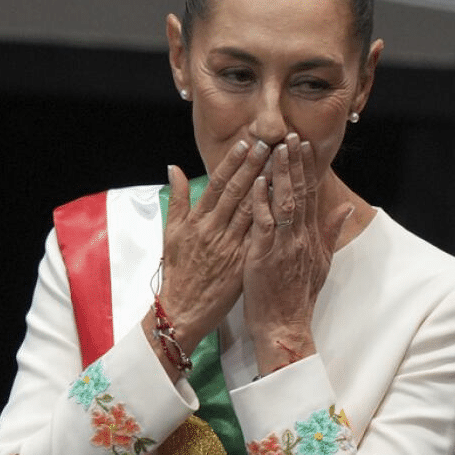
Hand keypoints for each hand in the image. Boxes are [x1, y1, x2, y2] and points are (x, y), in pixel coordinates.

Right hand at [158, 139, 270, 354]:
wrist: (182, 310)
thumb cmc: (178, 271)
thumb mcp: (170, 233)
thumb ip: (177, 199)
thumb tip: (174, 167)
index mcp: (197, 221)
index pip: (218, 185)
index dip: (233, 163)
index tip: (246, 144)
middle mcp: (213, 230)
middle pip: (238, 193)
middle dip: (254, 167)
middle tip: (270, 145)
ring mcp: (229, 247)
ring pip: (252, 211)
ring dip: (267, 187)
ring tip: (281, 167)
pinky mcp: (241, 264)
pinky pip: (259, 238)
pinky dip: (271, 220)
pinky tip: (284, 205)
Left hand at [243, 133, 351, 373]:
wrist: (286, 325)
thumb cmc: (298, 297)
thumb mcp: (322, 263)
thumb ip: (331, 232)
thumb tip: (347, 207)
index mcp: (311, 237)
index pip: (311, 195)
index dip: (307, 168)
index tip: (303, 145)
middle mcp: (301, 237)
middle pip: (300, 192)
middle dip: (294, 162)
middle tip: (290, 135)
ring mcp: (284, 245)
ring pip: (284, 202)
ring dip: (280, 173)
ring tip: (276, 148)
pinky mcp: (265, 255)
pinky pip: (265, 222)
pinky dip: (262, 200)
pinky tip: (258, 180)